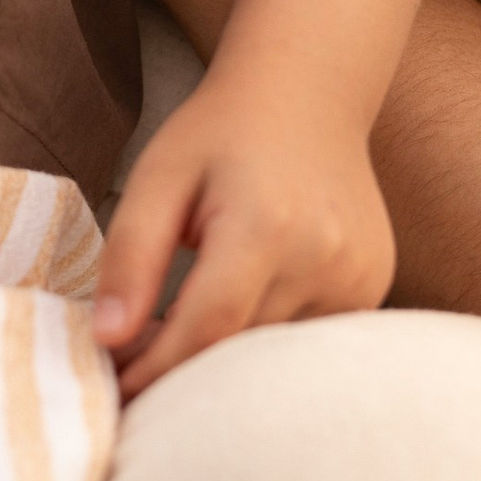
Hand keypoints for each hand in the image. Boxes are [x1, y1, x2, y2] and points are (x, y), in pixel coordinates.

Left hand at [91, 65, 394, 398]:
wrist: (307, 92)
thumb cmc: (221, 132)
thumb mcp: (159, 176)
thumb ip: (131, 255)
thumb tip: (108, 340)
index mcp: (266, 226)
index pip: (208, 329)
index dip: (157, 369)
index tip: (116, 389)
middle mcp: (324, 256)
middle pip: (242, 351)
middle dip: (183, 372)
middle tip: (136, 376)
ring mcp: (358, 275)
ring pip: (276, 355)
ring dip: (226, 364)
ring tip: (177, 345)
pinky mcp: (372, 285)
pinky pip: (308, 340)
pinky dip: (266, 345)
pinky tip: (234, 323)